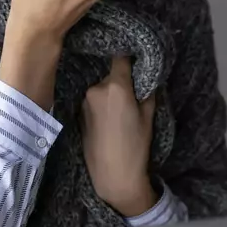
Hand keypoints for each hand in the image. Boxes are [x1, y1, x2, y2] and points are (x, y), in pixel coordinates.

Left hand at [82, 56, 157, 216]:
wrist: (113, 176)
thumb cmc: (136, 146)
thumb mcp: (149, 116)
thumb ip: (147, 89)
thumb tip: (147, 72)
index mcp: (115, 86)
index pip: (120, 56)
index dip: (127, 51)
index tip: (133, 49)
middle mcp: (95, 89)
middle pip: (110, 73)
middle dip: (120, 78)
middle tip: (132, 92)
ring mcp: (83, 101)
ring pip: (101, 88)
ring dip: (110, 93)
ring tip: (120, 112)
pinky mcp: (77, 113)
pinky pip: (93, 100)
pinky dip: (101, 103)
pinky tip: (108, 120)